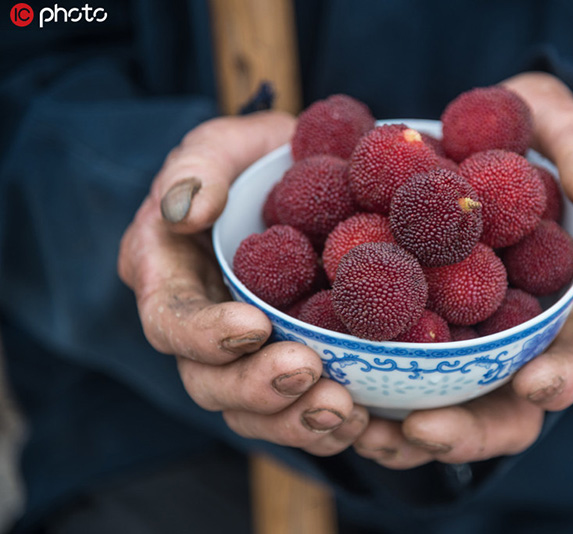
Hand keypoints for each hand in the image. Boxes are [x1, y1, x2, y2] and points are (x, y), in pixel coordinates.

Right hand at [118, 111, 367, 455]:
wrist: (305, 187)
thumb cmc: (256, 162)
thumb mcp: (226, 145)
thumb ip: (198, 166)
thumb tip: (185, 210)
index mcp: (170, 279)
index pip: (170, 320)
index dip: (204, 334)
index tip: (253, 326)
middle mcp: (202, 331)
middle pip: (211, 383)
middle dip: (258, 387)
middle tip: (310, 373)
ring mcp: (247, 359)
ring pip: (256, 413)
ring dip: (296, 419)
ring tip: (345, 410)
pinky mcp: (292, 370)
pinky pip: (301, 415)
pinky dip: (329, 427)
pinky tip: (364, 420)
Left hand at [353, 72, 572, 467]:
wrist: (464, 142)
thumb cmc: (522, 136)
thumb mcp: (558, 123)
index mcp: (563, 298)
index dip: (565, 374)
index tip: (537, 384)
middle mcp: (514, 336)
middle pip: (506, 408)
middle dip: (469, 430)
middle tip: (421, 430)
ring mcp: (461, 340)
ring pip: (445, 409)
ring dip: (407, 433)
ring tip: (363, 431)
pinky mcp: (408, 329)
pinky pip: (392, 375)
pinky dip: (367, 395)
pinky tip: (326, 393)